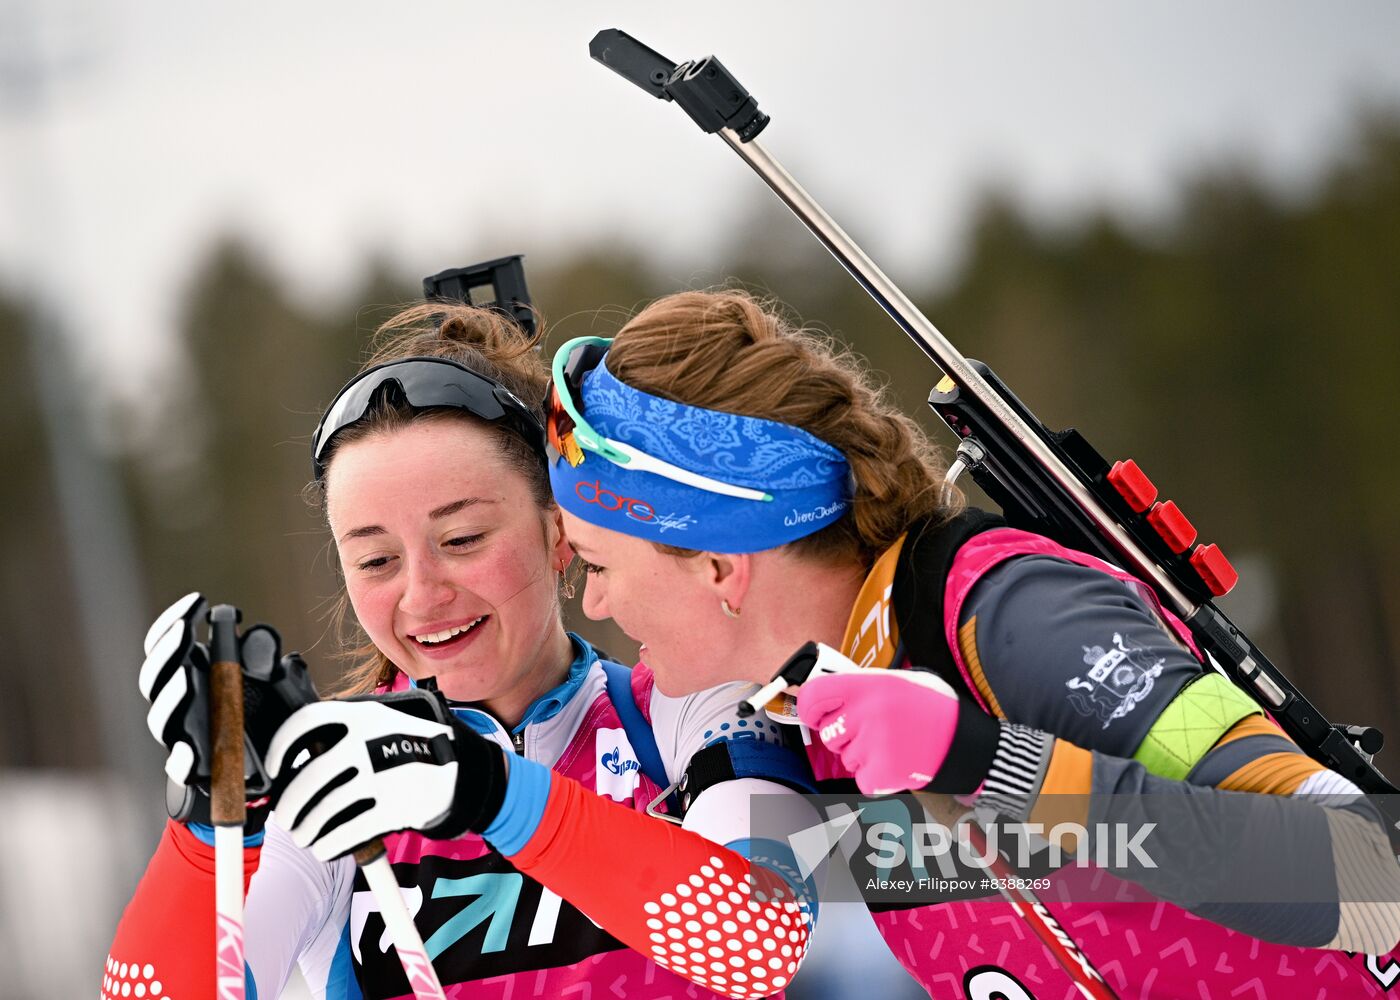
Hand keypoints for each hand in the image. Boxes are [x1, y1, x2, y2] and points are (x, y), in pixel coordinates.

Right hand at [140, 592, 318, 829]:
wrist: (264, 780)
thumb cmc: (265, 725)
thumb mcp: (275, 689)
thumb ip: (268, 664)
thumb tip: (262, 639)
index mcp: (193, 681)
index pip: (166, 648)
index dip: (172, 624)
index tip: (195, 602)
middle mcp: (180, 709)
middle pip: (156, 679)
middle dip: (168, 653)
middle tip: (185, 631)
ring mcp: (183, 740)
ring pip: (162, 720)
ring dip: (172, 698)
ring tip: (188, 677)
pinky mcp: (194, 774)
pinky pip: (180, 768)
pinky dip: (182, 758)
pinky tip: (188, 750)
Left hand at [266, 690, 507, 860]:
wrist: (457, 768)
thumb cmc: (402, 747)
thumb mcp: (377, 723)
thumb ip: (339, 733)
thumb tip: (287, 765)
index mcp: (361, 716)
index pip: (306, 723)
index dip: (279, 748)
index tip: (272, 770)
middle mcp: (370, 742)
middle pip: (308, 778)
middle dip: (289, 806)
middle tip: (286, 817)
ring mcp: (384, 775)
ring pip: (324, 810)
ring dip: (306, 830)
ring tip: (304, 835)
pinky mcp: (396, 807)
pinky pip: (348, 832)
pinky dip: (329, 845)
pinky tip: (325, 847)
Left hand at [797, 666, 996, 796]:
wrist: (967, 742)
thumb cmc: (932, 708)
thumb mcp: (898, 680)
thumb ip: (861, 685)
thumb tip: (824, 692)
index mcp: (868, 685)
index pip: (813, 697)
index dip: (812, 709)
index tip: (819, 714)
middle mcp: (867, 713)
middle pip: (829, 734)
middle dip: (845, 736)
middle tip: (875, 730)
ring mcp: (874, 745)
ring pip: (846, 759)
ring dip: (864, 756)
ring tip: (895, 744)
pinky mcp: (883, 774)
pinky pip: (862, 780)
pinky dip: (877, 777)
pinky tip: (898, 762)